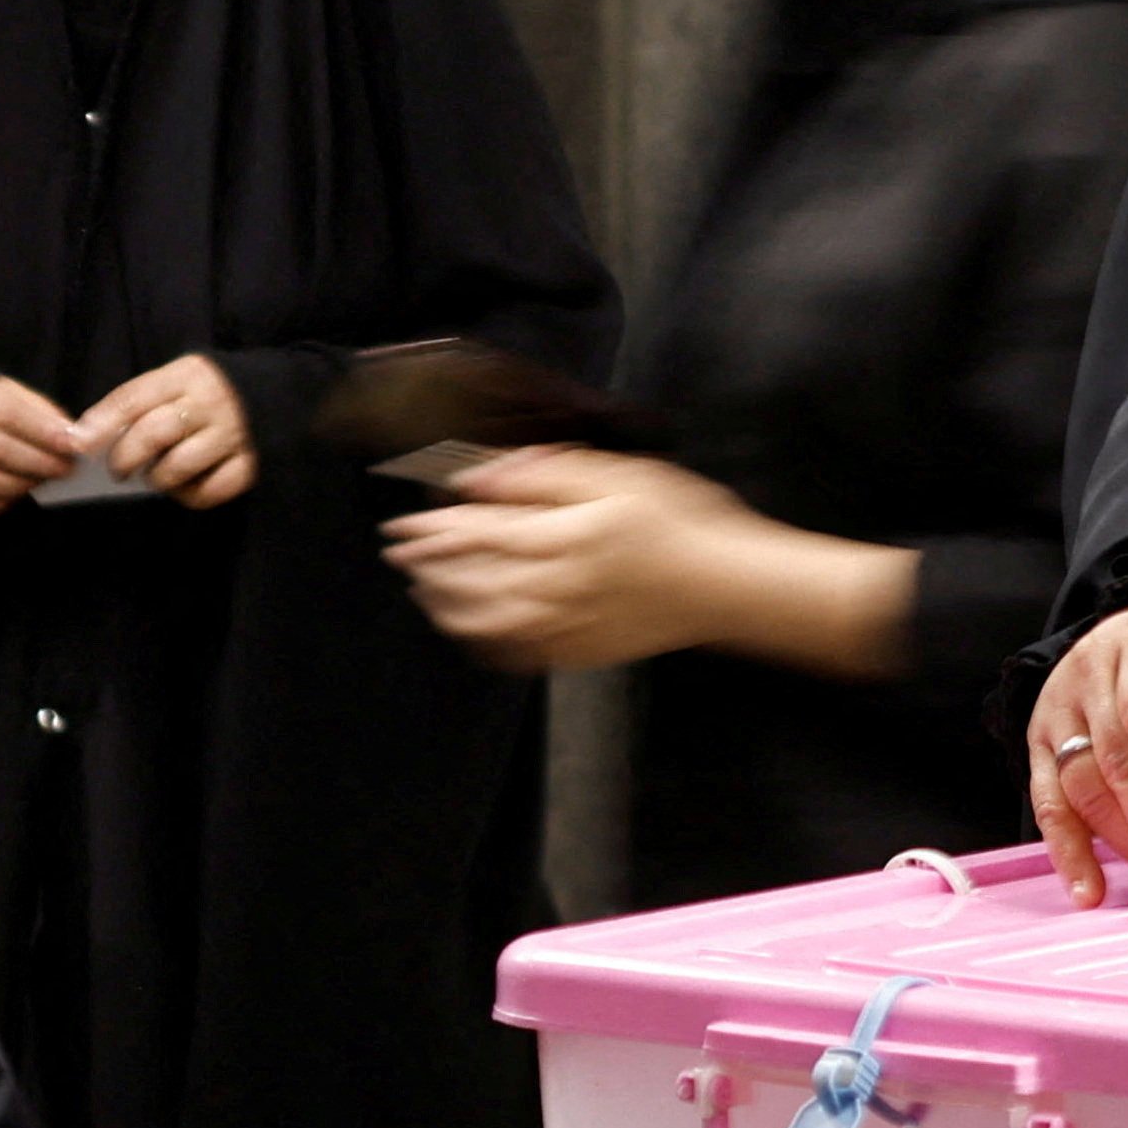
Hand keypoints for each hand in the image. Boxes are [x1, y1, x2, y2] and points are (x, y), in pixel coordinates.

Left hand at [74, 355, 255, 508]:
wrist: (280, 394)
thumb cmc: (211, 392)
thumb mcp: (177, 381)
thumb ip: (139, 402)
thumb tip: (88, 437)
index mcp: (187, 375)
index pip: (134, 398)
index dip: (101, 423)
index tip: (80, 444)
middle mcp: (211, 402)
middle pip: (154, 433)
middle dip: (124, 458)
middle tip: (118, 470)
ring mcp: (234, 434)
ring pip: (178, 466)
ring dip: (157, 478)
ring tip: (156, 475)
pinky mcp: (251, 463)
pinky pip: (210, 490)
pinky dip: (189, 496)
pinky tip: (186, 486)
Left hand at [382, 447, 914, 676]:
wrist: (728, 584)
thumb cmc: (683, 521)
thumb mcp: (620, 476)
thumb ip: (548, 474)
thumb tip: (482, 477)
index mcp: (565, 537)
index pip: (479, 533)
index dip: (435, 528)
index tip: (403, 522)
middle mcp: (556, 587)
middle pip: (471, 580)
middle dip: (428, 566)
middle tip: (400, 551)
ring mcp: (565, 626)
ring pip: (484, 622)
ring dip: (444, 604)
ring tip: (424, 588)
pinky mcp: (577, 651)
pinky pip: (513, 653)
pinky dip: (480, 641)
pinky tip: (470, 627)